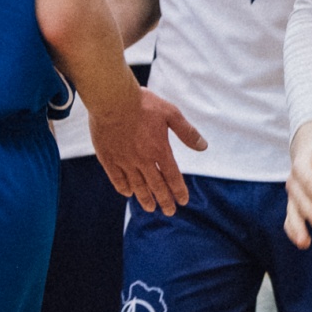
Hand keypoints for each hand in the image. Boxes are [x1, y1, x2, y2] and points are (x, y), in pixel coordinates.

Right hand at [90, 85, 206, 214]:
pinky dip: (123, 187)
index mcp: (159, 150)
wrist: (112, 99)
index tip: (183, 201)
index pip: (172, 177)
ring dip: (144, 198)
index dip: (178, 191)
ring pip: (136, 186)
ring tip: (150, 208)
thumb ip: (187, 132)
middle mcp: (142, 160)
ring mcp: (124, 160)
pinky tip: (128, 193)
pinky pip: (116, 178)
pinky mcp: (108, 157)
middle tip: (169, 212)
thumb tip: (204, 146)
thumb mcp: (171, 113)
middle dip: (164, 201)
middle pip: (156, 186)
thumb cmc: (143, 103)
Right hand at [284, 120, 311, 247]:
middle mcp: (294, 179)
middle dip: (308, 212)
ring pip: (292, 210)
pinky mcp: (295, 203)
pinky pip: (290, 217)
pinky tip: (303, 243)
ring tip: (305, 243)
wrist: (309, 148)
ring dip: (297, 227)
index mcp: (303, 162)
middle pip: (298, 197)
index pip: (307, 177)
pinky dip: (293, 230)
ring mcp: (293, 193)